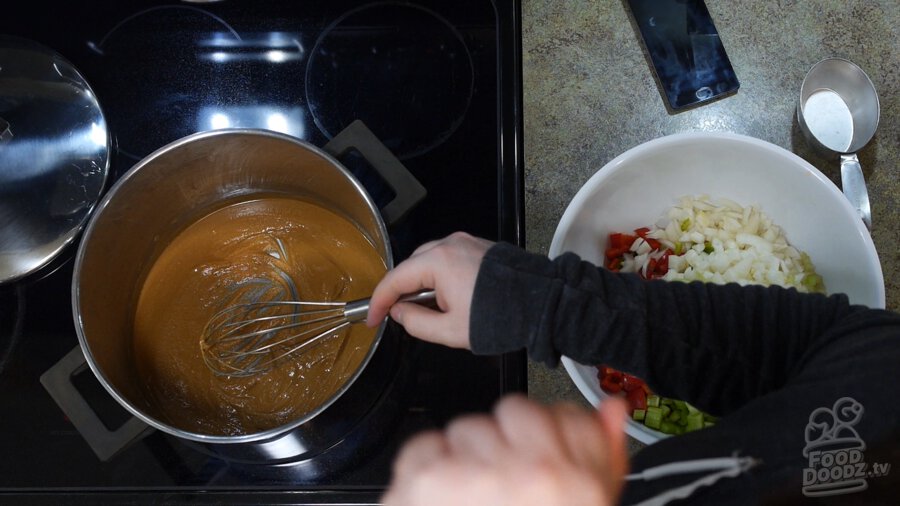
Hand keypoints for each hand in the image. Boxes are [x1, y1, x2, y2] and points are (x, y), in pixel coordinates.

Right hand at [366, 231, 493, 348]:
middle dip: (401, 290)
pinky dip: (440, 275)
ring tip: (428, 309)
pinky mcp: (480, 247)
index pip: (395, 280)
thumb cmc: (500, 318)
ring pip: (429, 260)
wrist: (542, 304)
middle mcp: (451, 245)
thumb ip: (416, 322)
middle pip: (411, 265)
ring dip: (421, 282)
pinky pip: (449, 258)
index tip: (372, 318)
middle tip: (398, 315)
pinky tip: (448, 297)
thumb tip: (399, 313)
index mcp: (439, 262)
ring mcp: (467, 243)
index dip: (379, 301)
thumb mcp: (450, 331)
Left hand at [382, 394, 629, 505]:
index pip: (569, 416)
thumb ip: (602, 459)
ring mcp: (478, 475)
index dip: (550, 440)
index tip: (541, 461)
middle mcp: (533, 474)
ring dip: (467, 459)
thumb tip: (610, 410)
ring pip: (470, 427)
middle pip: (517, 413)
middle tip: (501, 493)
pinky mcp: (428, 481)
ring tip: (471, 504)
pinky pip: (426, 445)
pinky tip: (443, 504)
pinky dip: (428, 470)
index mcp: (578, 486)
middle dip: (508, 447)